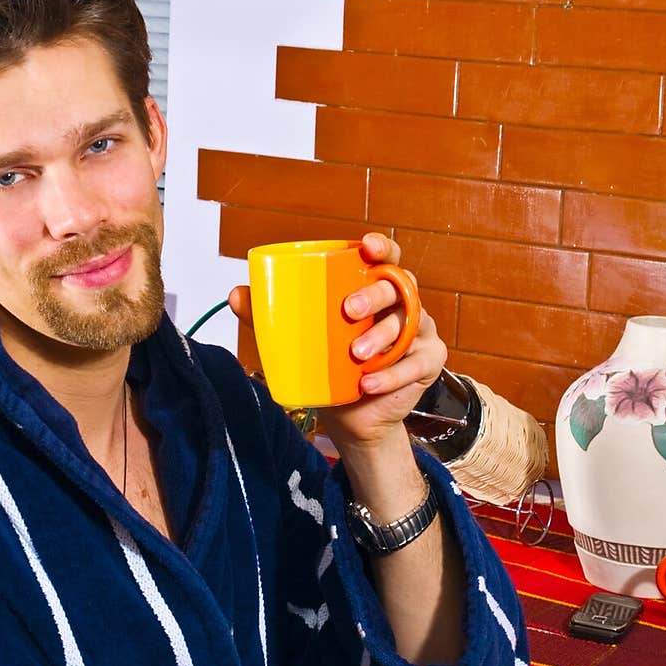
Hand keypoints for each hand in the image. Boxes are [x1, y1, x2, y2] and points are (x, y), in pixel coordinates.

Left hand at [229, 233, 446, 447]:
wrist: (351, 416)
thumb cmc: (329, 367)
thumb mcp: (299, 339)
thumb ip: (269, 316)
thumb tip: (235, 294)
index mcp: (375, 289)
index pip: (387, 258)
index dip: (382, 248)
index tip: (367, 248)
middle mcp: (403, 305)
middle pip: (398, 288)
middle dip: (375, 295)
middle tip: (348, 310)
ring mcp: (421, 332)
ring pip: (409, 325)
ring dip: (382, 338)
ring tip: (356, 355)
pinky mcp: (430, 362)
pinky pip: (416, 363)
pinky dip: (392, 374)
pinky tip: (368, 383)